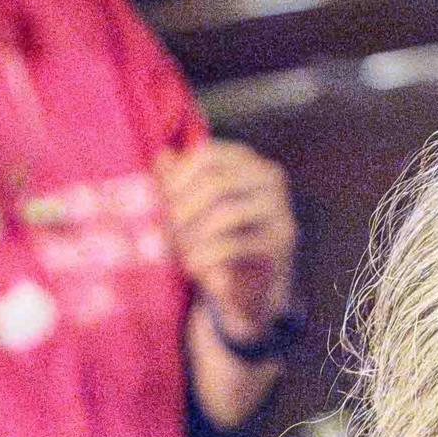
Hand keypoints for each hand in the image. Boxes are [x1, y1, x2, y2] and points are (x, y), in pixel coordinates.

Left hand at [162, 139, 298, 347]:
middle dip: (182, 209)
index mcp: (246, 160)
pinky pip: (236, 245)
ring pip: (227, 213)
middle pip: (216, 183)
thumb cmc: (214, 234)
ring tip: (176, 250)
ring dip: (193, 234)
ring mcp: (278, 209)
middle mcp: (268, 178)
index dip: (178, 176)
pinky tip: (191, 265)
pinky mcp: (279, 242)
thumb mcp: (192, 206)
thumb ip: (177, 181)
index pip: (209, 155)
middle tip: (161, 231)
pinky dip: (207, 255)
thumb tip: (162, 156)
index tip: (158, 200)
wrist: (248, 282)